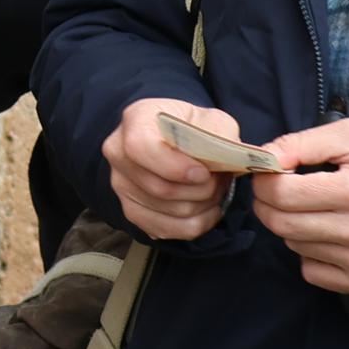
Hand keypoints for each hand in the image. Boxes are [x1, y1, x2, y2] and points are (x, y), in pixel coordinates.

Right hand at [103, 97, 237, 241]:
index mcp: (135, 120)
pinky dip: (195, 223)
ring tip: (216, 189)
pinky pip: (167, 230)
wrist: (174, 138)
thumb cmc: (191, 126)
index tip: (203, 173)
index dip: (174, 166)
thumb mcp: (211, 118)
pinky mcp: (131, 211)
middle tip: (222, 179)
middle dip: (202, 189)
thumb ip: (219, 134)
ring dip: (203, 205)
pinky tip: (206, 208)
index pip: (141, 147)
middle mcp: (119, 154)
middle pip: (160, 187)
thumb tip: (229, 158)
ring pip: (168, 211)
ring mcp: (122, 186)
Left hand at [249, 121, 348, 293]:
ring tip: (317, 210)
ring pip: (293, 246)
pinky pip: (310, 271)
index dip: (265, 181)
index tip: (269, 174)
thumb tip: (265, 157)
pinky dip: (311, 253)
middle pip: (281, 223)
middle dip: (269, 204)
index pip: (282, 193)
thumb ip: (302, 142)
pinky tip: (331, 236)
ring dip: (293, 226)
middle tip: (278, 191)